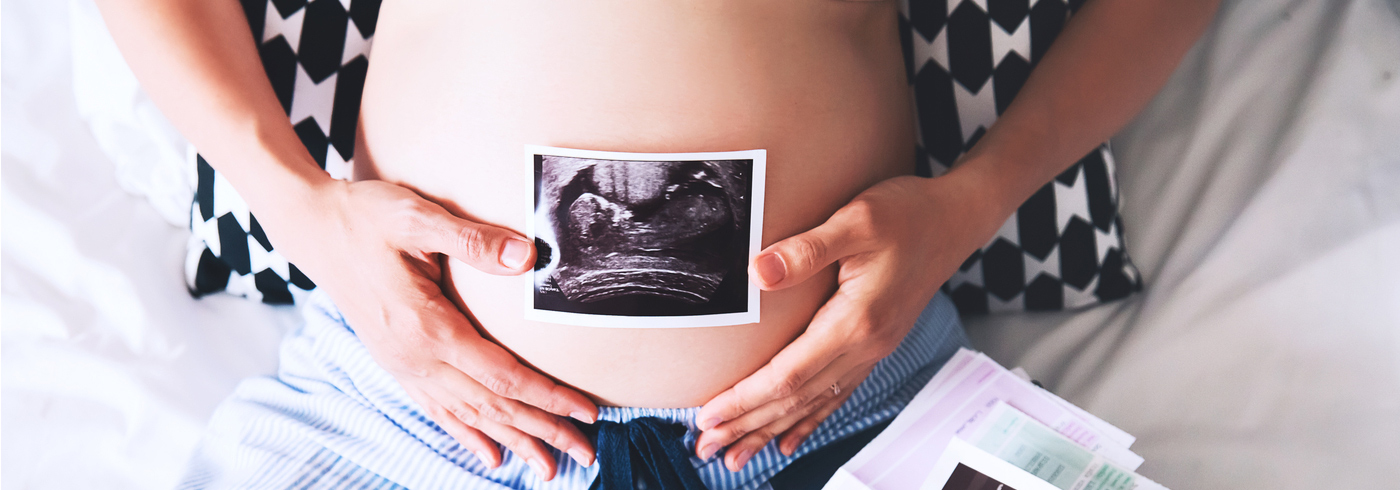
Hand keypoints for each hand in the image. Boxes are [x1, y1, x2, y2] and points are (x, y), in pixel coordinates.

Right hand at [266, 179, 598, 480]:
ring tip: (550, 467)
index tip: (588, 412)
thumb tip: (527, 257)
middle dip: (543, 431)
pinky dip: (468, 435)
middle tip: (588, 453)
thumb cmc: (366, 216)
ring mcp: (402, 366)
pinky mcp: (395, 363)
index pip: (502, 376)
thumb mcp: (418, 217)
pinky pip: (438, 411)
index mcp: (427, 328)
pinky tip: (492, 455)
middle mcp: (414, 359)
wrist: (312, 227)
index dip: (548, 398)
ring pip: (468, 417)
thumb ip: (474, 240)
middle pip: (491, 407)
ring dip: (513, 442)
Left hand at [692, 172, 1004, 470]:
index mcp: (856, 321)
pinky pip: (837, 394)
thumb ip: (807, 248)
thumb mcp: (856, 218)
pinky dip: (809, 420)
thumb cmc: (907, 212)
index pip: (789, 375)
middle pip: (797, 399)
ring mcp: (873, 349)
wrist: (955, 218)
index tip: (709, 416)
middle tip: (705, 447)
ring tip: (736, 456)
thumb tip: (757, 271)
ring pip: (815, 403)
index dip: (746, 399)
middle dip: (748, 426)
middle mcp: (866, 345)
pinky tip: (789, 438)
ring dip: (771, 430)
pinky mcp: (875, 344)